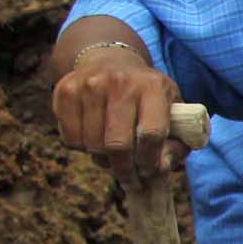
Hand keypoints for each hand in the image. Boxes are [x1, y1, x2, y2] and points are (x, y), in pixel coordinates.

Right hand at [52, 45, 183, 180]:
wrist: (111, 62)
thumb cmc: (147, 97)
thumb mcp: (173, 111)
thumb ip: (178, 142)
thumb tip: (162, 167)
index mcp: (153, 87)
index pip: (151, 135)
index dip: (151, 161)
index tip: (150, 172)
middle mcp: (120, 82)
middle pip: (118, 144)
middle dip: (126, 170)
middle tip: (131, 181)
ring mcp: (89, 85)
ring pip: (92, 145)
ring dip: (104, 160)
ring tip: (114, 157)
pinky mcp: (65, 91)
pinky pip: (70, 138)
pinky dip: (83, 148)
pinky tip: (95, 139)